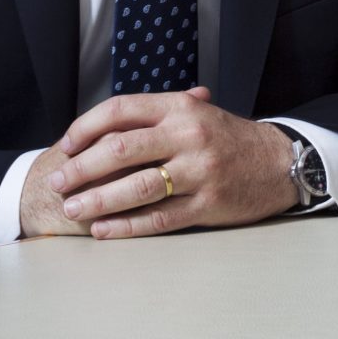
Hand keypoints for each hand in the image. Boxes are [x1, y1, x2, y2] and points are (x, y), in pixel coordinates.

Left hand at [29, 86, 298, 239]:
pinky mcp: (208, 204)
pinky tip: (103, 230)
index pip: (121, 110)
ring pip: (137, 187)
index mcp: (181, 108)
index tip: (65, 146)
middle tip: (57, 183)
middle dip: (81, 168)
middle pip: (121, 149)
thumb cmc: (229, 139)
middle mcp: (189, 135)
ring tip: (72, 209)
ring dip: (98, 200)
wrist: (281, 162)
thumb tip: (98, 128)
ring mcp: (200, 171)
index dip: (85, 127)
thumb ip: (154, 117)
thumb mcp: (197, 114)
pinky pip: (159, 217)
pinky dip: (126, 226)